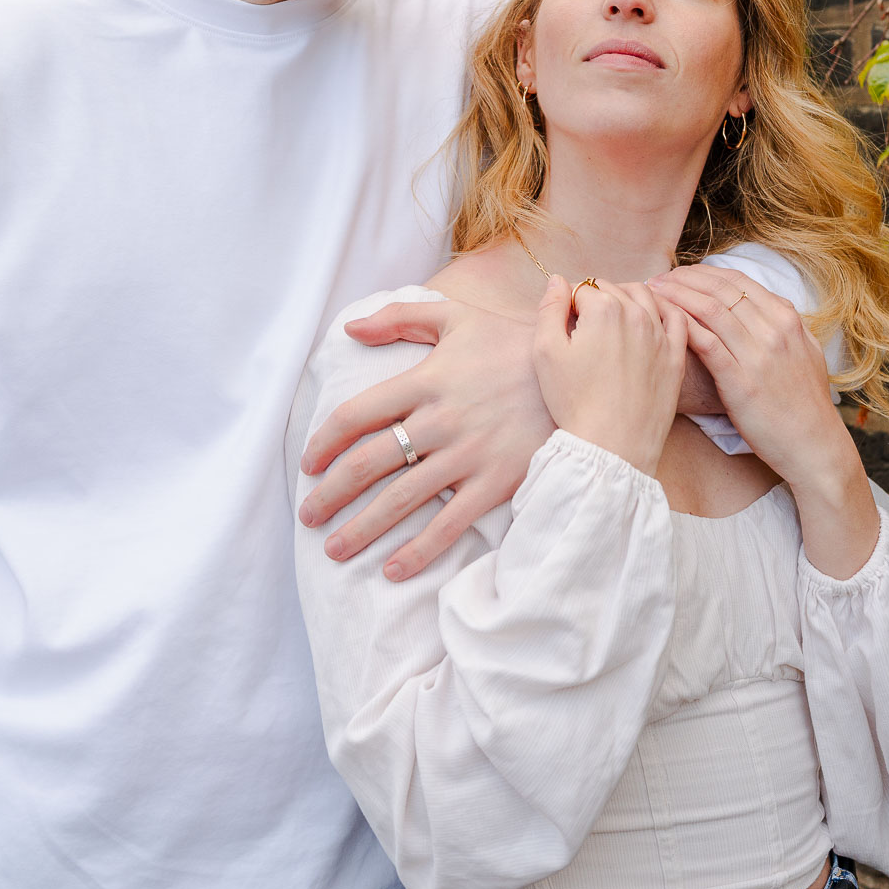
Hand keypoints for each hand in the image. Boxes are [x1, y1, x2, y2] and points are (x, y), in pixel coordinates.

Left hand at [299, 297, 552, 579]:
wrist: (580, 374)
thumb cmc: (513, 344)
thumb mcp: (458, 317)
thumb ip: (400, 317)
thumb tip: (351, 327)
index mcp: (426, 380)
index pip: (356, 415)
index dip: (323, 441)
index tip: (308, 464)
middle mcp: (439, 421)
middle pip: (368, 464)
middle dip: (330, 494)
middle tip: (308, 515)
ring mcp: (467, 455)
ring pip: (400, 500)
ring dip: (361, 529)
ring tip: (333, 549)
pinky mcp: (496, 482)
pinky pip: (448, 525)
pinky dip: (417, 552)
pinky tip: (391, 570)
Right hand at [533, 277, 688, 475]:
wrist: (613, 446)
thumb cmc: (574, 401)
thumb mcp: (546, 352)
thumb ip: (549, 308)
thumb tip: (558, 280)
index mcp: (604, 309)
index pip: (582, 289)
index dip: (570, 304)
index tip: (566, 326)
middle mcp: (637, 314)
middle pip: (612, 289)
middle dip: (597, 300)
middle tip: (585, 327)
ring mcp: (661, 335)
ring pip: (645, 296)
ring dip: (627, 298)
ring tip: (613, 318)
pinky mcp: (676, 357)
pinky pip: (678, 318)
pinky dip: (665, 309)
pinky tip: (652, 317)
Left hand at [648, 266, 879, 577]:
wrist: (814, 446)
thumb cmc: (806, 403)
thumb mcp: (806, 353)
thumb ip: (784, 326)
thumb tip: (763, 305)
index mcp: (787, 319)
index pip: (737, 280)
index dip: (703, 273)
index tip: (679, 274)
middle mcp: (774, 329)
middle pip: (720, 289)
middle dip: (683, 279)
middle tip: (657, 278)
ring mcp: (758, 354)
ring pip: (709, 309)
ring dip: (676, 296)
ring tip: (652, 294)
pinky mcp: (741, 382)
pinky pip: (705, 343)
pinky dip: (681, 326)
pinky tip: (663, 321)